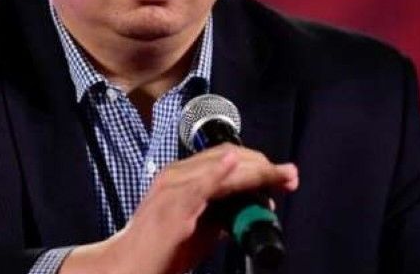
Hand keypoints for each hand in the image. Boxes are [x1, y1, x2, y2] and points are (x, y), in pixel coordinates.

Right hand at [59, 143, 298, 273]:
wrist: (130, 266)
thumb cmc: (161, 249)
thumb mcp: (197, 226)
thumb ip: (220, 214)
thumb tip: (250, 207)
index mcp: (181, 176)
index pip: (225, 158)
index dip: (257, 164)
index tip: (282, 175)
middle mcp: (177, 175)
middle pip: (228, 157)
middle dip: (264, 166)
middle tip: (289, 176)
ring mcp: (174, 188)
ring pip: (222, 168)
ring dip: (256, 172)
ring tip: (281, 177)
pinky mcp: (173, 205)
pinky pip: (201, 185)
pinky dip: (219, 173)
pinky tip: (236, 165)